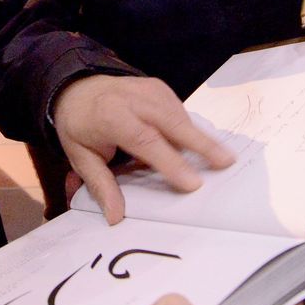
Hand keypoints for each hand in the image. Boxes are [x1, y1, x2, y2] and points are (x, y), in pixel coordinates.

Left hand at [50, 75, 232, 224]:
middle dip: (202, 143)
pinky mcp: (160, 89)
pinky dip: (190, 130)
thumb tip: (115, 217)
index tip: (192, 183)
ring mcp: (150, 90)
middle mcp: (135, 99)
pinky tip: (201, 147)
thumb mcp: (80, 156)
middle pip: (174, 123)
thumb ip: (100, 185)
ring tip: (222, 160)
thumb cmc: (80, 125)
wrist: (77, 87)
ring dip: (200, 139)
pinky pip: (180, 112)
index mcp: (111, 116)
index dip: (170, 162)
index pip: (145, 140)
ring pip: (181, 118)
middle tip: (227, 163)